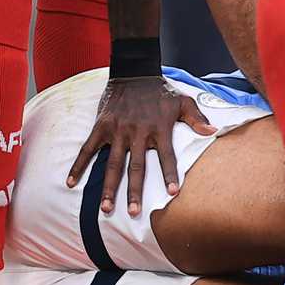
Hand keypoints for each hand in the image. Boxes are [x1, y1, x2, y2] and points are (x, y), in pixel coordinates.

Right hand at [67, 76, 216, 215]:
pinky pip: (88, 149)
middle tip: (132, 213)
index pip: (167, 157)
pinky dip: (79, 165)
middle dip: (134, 191)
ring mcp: (118, 131)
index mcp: (159, 129)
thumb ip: (196, 118)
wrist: (134, 71)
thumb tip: (213, 131)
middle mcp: (138, 133)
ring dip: (108, 187)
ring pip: (112, 164)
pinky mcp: (101, 126)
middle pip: (136, 167)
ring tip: (105, 208)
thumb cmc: (160, 90)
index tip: (172, 193)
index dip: (170, 175)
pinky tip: (71, 182)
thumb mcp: (183, 101)